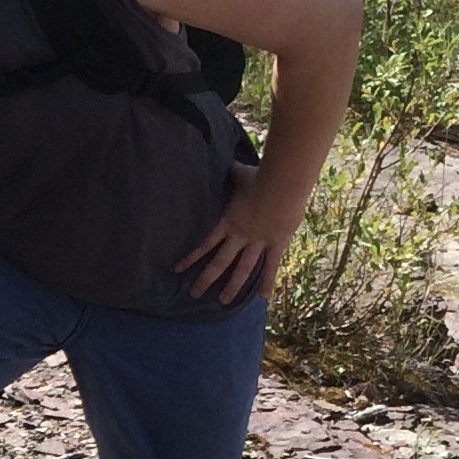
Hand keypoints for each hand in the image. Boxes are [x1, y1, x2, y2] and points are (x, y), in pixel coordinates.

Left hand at [175, 163, 301, 302]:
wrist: (281, 186)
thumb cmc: (258, 177)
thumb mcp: (238, 173)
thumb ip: (228, 171)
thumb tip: (218, 157)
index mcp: (227, 222)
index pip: (203, 243)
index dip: (190, 257)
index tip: (177, 269)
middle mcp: (240, 236)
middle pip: (220, 262)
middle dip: (206, 279)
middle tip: (194, 294)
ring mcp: (258, 242)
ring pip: (242, 269)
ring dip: (233, 286)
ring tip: (223, 301)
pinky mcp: (276, 244)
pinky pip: (270, 266)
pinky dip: (266, 281)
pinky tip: (262, 298)